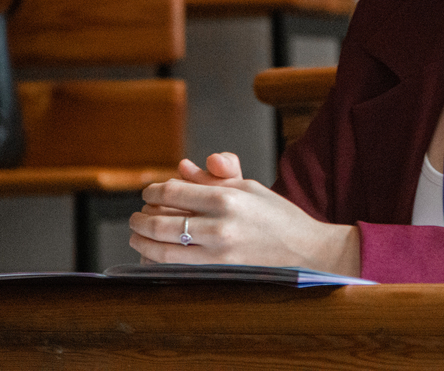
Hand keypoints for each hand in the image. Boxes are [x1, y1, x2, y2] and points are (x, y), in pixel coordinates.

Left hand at [129, 153, 359, 276]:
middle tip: (135, 217)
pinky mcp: (219, 275)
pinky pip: (176, 270)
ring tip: (137, 236)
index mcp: (228, 199)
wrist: (308, 252)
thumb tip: (183, 167)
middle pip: (162, 222)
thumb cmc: (279, 217)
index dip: (153, 191)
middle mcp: (220, 227)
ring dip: (143, 242)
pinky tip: (152, 255)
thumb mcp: (250, 188)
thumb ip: (214, 177)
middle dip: (140, 219)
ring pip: (163, 250)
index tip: (148, 192)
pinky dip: (158, 262)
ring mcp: (218, 255)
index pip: (174, 192)